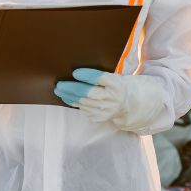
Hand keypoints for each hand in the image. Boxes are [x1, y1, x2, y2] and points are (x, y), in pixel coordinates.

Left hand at [53, 68, 167, 132]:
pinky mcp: (101, 117)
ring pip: (84, 102)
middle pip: (89, 92)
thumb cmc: (118, 86)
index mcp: (117, 83)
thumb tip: (77, 73)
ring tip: (59, 90)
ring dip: (69, 96)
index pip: (101, 79)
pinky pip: (84, 110)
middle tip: (60, 84)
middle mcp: (113, 97)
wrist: (131, 104)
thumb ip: (99, 76)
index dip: (87, 75)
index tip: (75, 72)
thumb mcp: (114, 77)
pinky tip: (67, 98)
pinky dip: (74, 103)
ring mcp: (107, 109)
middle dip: (72, 88)